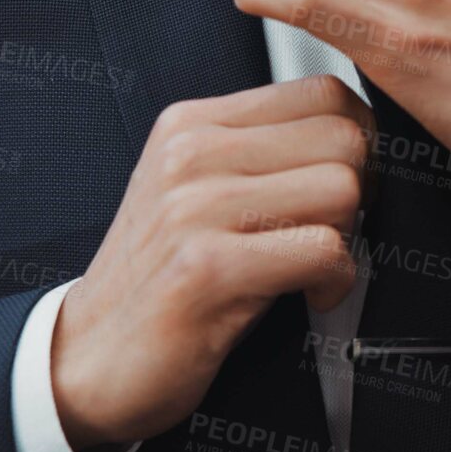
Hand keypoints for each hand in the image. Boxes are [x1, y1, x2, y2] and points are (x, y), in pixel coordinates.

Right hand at [50, 76, 370, 449]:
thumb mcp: (194, 191)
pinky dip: (336, 281)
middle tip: (333, 229)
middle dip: (361, 190)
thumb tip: (354, 135)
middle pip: (343, 137)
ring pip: (341, 188)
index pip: (322, 91)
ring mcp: (196, 208)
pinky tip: (310, 295)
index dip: (358, 140)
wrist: (89, 360)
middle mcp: (191, 154)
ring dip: (348, 237)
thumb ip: (258, 152)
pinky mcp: (209, 268)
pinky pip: (324, 250)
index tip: (345, 182)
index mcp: (191, 125)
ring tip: (316, 264)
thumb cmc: (158, 280)